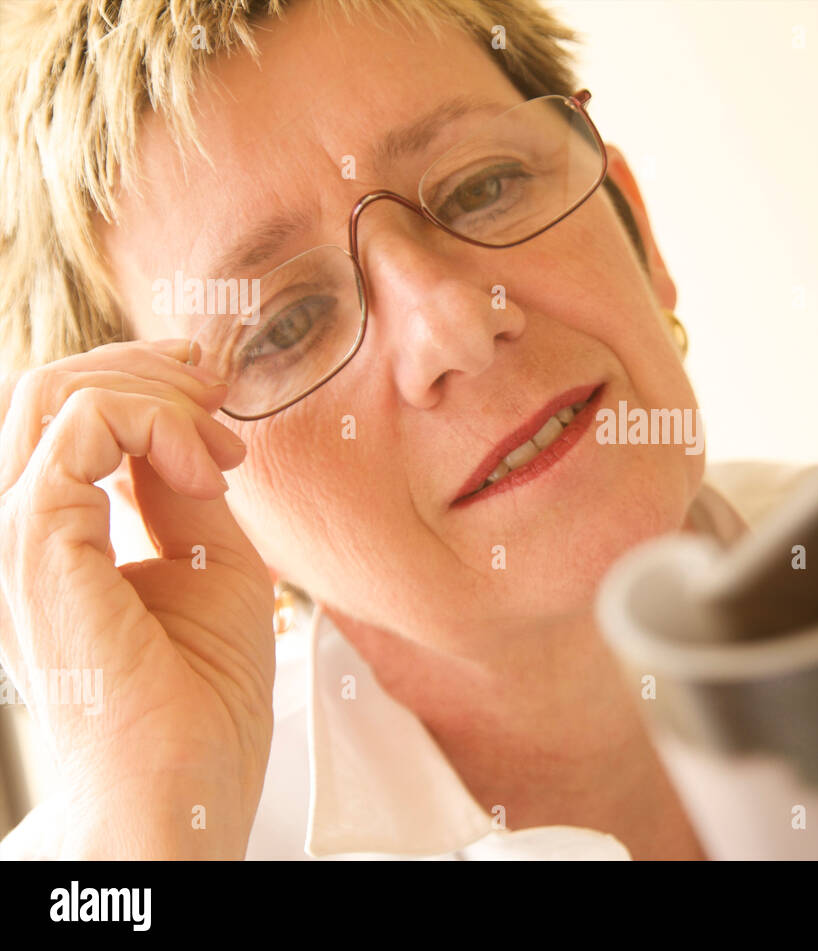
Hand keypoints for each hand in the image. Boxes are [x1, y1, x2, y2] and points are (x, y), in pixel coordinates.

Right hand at [0, 339, 273, 857]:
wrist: (180, 790)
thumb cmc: (198, 702)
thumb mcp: (211, 568)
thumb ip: (185, 494)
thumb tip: (186, 430)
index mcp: (55, 537)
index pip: (70, 421)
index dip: (153, 392)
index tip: (224, 418)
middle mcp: (21, 530)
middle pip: (52, 389)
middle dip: (149, 370)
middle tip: (219, 389)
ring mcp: (18, 536)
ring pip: (56, 392)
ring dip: (154, 389)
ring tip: (217, 432)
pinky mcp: (36, 545)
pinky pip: (81, 427)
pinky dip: (156, 424)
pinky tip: (204, 471)